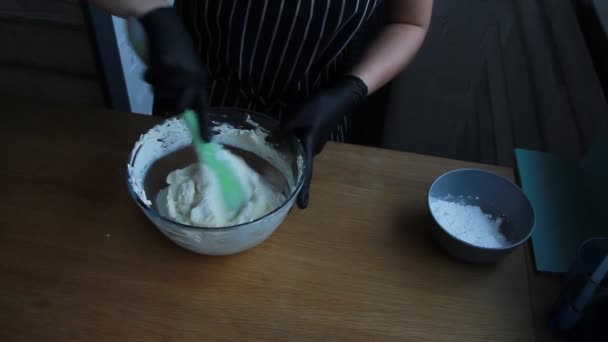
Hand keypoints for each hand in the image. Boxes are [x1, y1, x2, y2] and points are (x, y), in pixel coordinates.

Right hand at [138, 7, 209, 138]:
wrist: (166, 27)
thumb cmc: (179, 51)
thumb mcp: (190, 72)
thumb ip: (188, 90)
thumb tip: (179, 111)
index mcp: (202, 82)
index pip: (204, 108)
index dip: (204, 125)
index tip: (206, 141)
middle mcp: (193, 81)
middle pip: (179, 108)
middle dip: (168, 104)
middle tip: (164, 93)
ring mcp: (179, 76)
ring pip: (162, 97)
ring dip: (157, 88)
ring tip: (160, 74)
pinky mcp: (164, 69)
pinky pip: (152, 82)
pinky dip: (150, 77)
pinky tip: (154, 65)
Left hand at [282, 76, 367, 208]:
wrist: (340, 96)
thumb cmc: (320, 107)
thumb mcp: (297, 116)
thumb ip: (283, 130)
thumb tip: (270, 142)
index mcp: (310, 148)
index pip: (306, 174)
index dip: (303, 191)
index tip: (302, 208)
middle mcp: (313, 150)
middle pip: (301, 168)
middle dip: (292, 179)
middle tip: (278, 191)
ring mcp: (314, 143)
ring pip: (299, 156)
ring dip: (288, 161)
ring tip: (273, 169)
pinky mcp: (313, 135)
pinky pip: (299, 146)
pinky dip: (290, 149)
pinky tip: (279, 145)